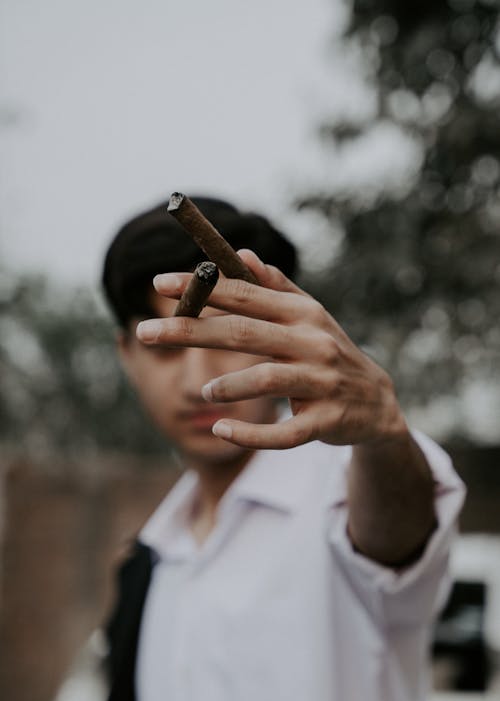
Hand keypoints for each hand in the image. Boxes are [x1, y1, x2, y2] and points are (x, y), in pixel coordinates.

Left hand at [138, 249, 407, 449]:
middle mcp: (313, 342)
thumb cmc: (329, 354)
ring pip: (266, 379)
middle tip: (145, 332)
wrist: (378, 404)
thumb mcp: (309, 317)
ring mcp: (322, 382)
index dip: (201, 288)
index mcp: (303, 313)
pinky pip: (284, 433)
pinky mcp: (325, 421)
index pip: (245, 293)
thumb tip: (243, 255)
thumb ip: (276, 288)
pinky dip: (250, 435)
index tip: (158, 283)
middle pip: (244, 333)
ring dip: (227, 385)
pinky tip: (221, 431)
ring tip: (203, 392)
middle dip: (190, 331)